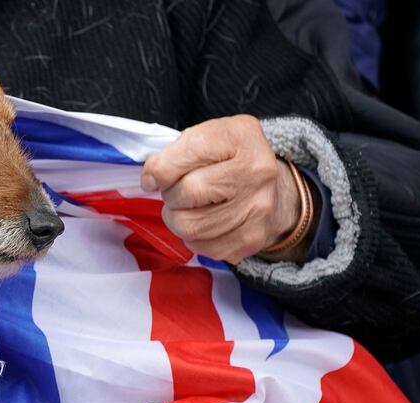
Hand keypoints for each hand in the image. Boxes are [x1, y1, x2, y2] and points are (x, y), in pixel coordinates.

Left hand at [141, 115, 310, 263]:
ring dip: (177, 220)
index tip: (153, 178)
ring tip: (187, 210)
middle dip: (170, 196)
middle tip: (175, 194)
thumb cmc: (227, 161)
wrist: (268, 189)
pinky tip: (203, 224)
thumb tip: (151, 180)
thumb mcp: (204, 139)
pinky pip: (203, 248)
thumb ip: (174, 153)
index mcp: (241, 136)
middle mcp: (257, 171)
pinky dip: (193, 239)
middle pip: (190, 192)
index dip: (161, 168)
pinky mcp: (254, 238)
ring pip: (192, 226)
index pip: (191, 150)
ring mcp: (259, 207)